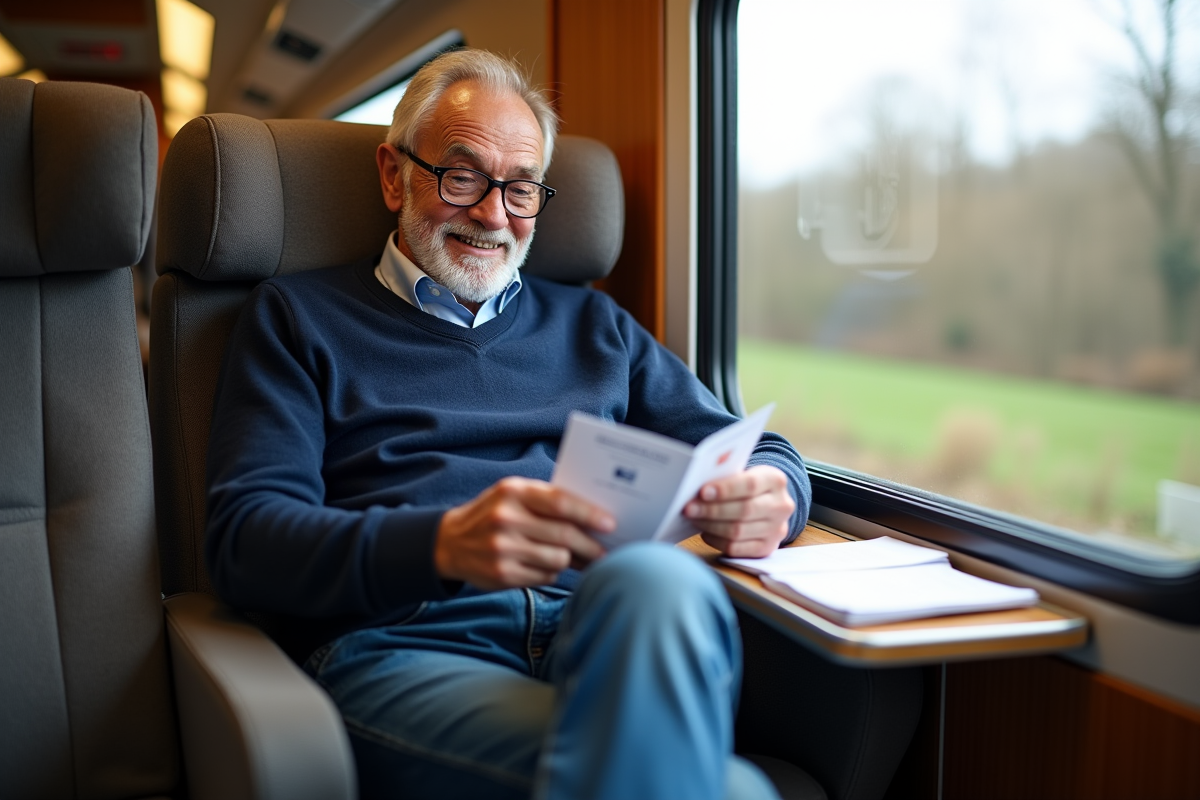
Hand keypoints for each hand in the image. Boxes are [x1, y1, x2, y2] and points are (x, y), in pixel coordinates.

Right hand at [434, 477, 614, 589]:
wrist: (450, 542)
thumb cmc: (494, 513)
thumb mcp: (513, 494)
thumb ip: (548, 500)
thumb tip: (594, 517)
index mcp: (512, 492)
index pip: (559, 503)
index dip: (589, 514)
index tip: (610, 523)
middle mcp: (505, 519)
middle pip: (564, 535)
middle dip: (590, 545)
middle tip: (605, 550)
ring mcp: (502, 550)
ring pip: (558, 559)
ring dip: (570, 560)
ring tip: (573, 557)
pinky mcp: (501, 575)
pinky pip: (545, 576)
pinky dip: (552, 571)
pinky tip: (546, 564)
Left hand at [683, 465, 793, 557]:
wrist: (768, 504)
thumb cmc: (746, 486)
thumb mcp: (743, 473)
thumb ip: (726, 475)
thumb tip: (699, 485)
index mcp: (775, 480)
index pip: (750, 484)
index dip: (725, 490)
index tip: (703, 492)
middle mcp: (781, 505)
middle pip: (744, 510)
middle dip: (712, 510)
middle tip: (689, 508)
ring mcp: (777, 529)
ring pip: (738, 531)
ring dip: (711, 526)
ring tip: (694, 519)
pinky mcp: (767, 548)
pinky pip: (737, 548)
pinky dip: (716, 540)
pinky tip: (705, 532)